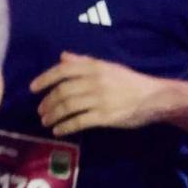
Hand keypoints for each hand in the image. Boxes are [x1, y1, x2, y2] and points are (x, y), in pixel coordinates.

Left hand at [30, 52, 170, 135]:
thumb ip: (84, 62)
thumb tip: (62, 56)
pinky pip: (79, 122)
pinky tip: (58, 131)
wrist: (154, 97)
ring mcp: (100, 99)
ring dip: (53, 115)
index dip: (44, 79)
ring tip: (46, 121)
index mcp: (94, 67)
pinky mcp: (105, 116)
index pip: (63, 71)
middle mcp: (95, 81)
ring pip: (68, 107)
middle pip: (62, 91)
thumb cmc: (129, 81)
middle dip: (48, 102)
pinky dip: (65, 127)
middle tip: (40, 110)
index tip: (32, 89)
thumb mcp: (107, 66)